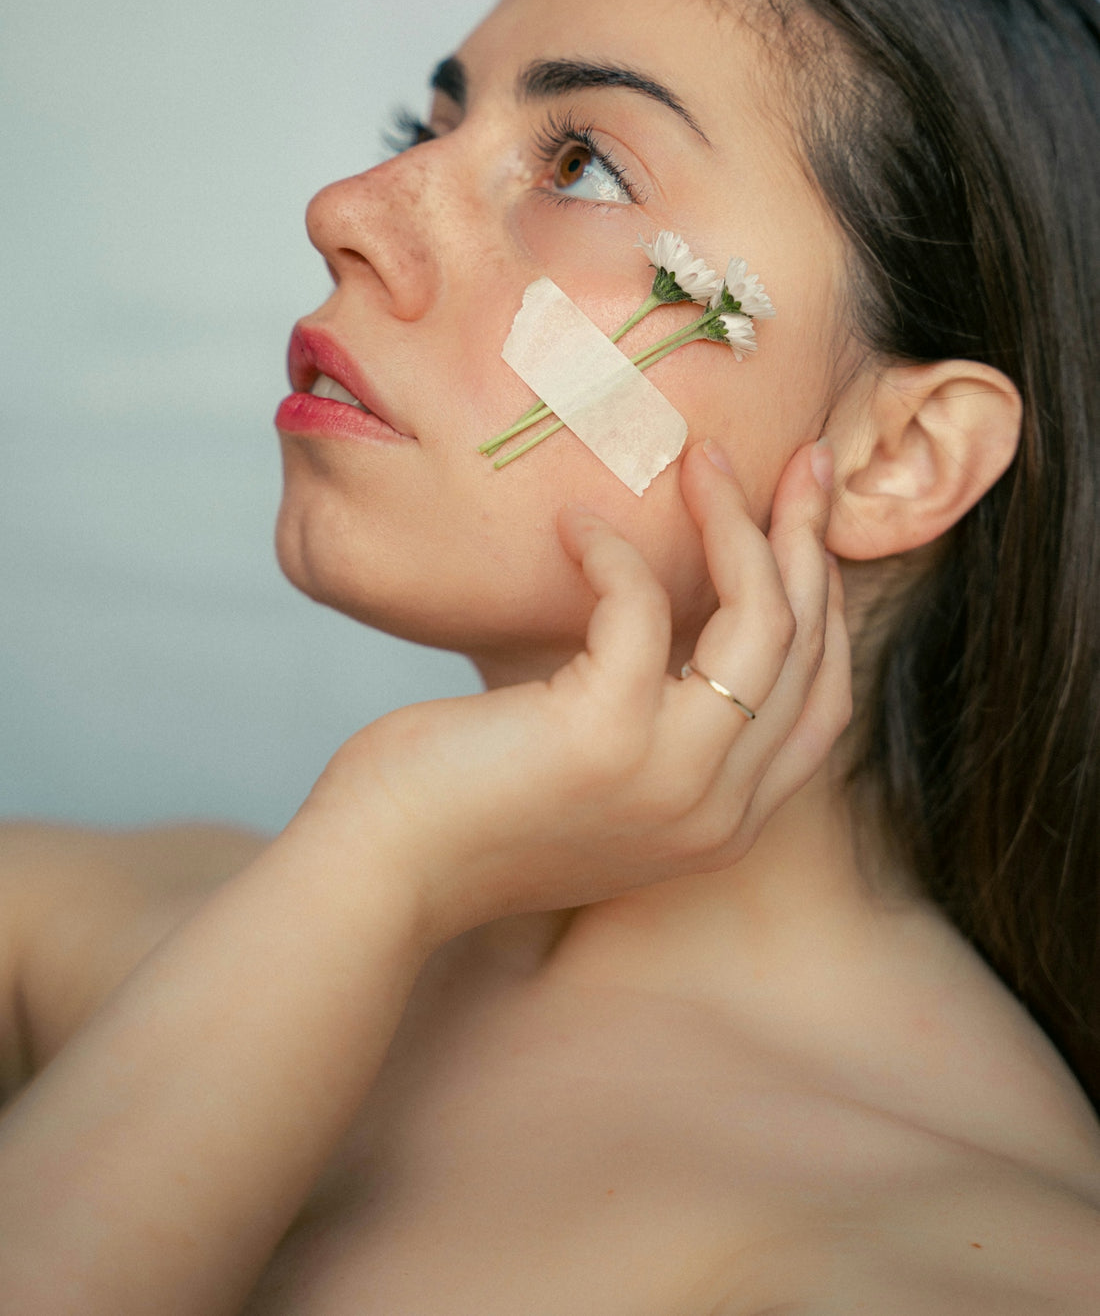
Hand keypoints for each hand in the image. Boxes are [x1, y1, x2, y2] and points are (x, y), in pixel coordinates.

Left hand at [312, 438, 850, 944]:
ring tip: (704, 460)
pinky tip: (573, 527)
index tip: (805, 524)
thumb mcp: (598, 774)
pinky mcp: (605, 735)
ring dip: (739, 525)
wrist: (383, 872)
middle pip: (806, 650)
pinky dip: (611, 553)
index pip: (823, 700)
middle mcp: (718, 810)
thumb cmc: (471, 806)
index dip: (826, 603)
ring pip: (760, 623)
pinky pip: (640, 607)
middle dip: (809, 542)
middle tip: (802, 461)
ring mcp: (670, 778)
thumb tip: (669, 605)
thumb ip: (656, 721)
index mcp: (724, 820)